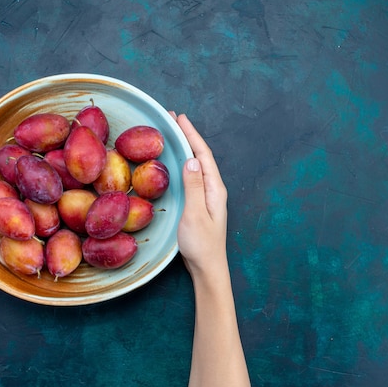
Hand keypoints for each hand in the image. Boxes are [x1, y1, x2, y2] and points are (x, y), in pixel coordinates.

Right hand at [169, 112, 228, 276]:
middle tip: (172, 119)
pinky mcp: (199, 203)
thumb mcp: (195, 214)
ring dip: (185, 147)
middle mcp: (213, 189)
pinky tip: (174, 162)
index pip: (203, 155)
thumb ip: (193, 187)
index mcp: (215, 189)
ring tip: (172, 134)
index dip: (192, 135)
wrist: (207, 268)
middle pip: (200, 156)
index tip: (180, 118)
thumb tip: (191, 160)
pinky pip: (191, 176)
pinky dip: (182, 162)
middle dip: (188, 136)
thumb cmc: (201, 245)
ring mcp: (207, 196)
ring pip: (195, 165)